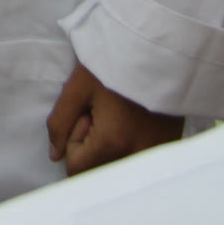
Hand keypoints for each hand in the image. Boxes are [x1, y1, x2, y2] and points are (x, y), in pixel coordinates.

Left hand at [47, 64, 184, 175]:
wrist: (158, 50)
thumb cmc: (115, 63)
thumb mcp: (78, 86)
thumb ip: (60, 123)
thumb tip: (55, 156)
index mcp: (112, 142)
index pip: (77, 169)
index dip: (73, 142)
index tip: (86, 115)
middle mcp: (137, 156)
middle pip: (99, 174)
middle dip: (93, 149)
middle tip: (103, 115)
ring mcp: (156, 155)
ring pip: (119, 171)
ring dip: (112, 151)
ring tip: (119, 118)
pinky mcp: (168, 149)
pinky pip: (139, 164)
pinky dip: (130, 149)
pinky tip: (134, 124)